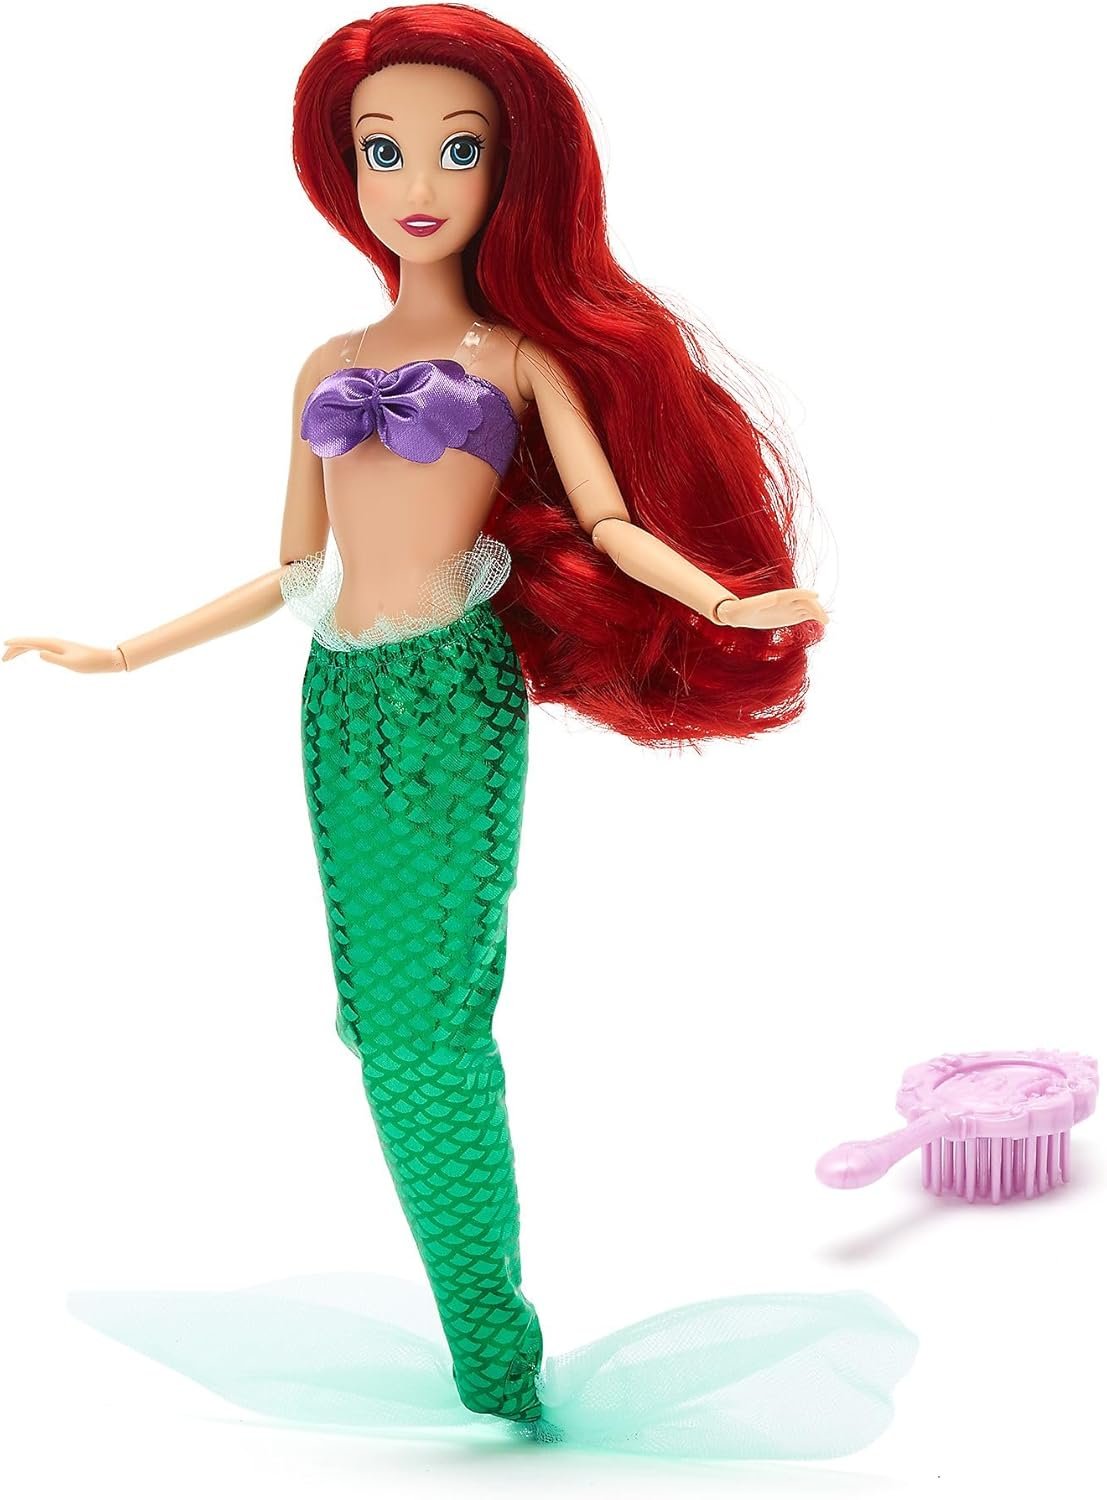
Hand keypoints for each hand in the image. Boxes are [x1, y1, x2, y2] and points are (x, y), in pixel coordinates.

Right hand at [3, 636, 125, 672]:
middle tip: (3, 659)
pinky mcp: (63, 650)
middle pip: (30, 643)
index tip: (5, 644)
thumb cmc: (90, 663)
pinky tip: (32, 652)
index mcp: (55, 644)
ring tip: (10, 658)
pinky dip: (32, 649)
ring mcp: (59, 646)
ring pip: (35, 645)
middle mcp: (55, 642)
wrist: (106, 660)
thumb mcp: (72, 663)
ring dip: (22, 650)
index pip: (31, 642)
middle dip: (15, 649)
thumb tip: (38, 653)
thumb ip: (54, 659)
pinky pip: (42, 647)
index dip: (17, 643)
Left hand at [717, 589, 827, 628]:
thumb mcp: (749, 607)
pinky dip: (814, 617)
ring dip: (817, 613)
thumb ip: (759, 604)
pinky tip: (821, 623)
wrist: (740, 615)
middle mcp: (785, 601)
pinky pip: (805, 615)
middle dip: (814, 608)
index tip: (816, 595)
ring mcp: (789, 608)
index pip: (793, 594)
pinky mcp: (790, 616)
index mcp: (777, 597)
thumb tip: (772, 599)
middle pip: (803, 602)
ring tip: (825, 622)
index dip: (804, 594)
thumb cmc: (742, 610)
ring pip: (807, 608)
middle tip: (824, 619)